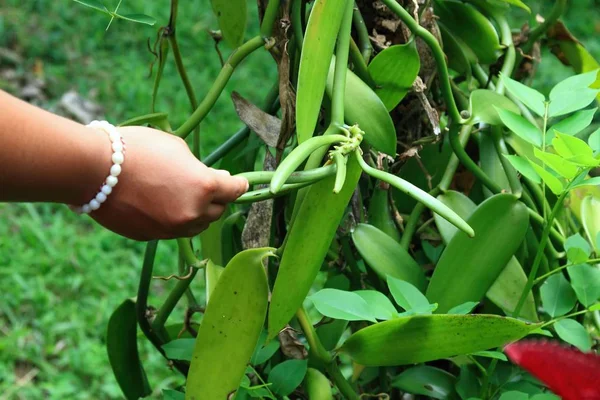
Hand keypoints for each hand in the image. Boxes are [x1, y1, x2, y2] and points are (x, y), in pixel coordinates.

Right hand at [88, 126, 247, 240]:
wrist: (94, 170)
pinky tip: (161, 204)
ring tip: (184, 196)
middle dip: (216, 198)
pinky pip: (172, 229)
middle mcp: (193, 213)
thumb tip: (212, 179)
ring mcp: (172, 229)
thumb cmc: (138, 149)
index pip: (234, 190)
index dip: (240, 185)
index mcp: (204, 187)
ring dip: (197, 213)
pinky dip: (174, 219)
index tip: (241, 182)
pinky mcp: (153, 237)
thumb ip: (199, 168)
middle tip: (208, 185)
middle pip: (217, 211)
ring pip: (197, 225)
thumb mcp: (177, 148)